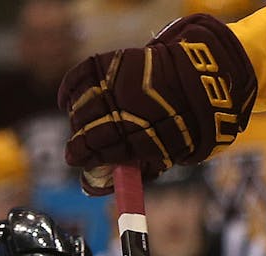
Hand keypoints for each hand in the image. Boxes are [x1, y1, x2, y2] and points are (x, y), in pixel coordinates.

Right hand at [59, 13, 256, 194]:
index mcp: (144, 140)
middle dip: (79, 148)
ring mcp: (118, 86)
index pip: (104, 158)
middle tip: (75, 154)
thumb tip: (101, 182)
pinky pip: (79, 78)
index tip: (81, 170)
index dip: (89, 167)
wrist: (199, 78)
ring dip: (76, 122)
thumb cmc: (185, 122)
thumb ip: (139, 166)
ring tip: (78, 127)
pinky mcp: (113, 63)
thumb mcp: (170, 153)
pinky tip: (66, 102)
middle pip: (89, 135)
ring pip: (81, 110)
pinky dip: (69, 91)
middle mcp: (128, 113)